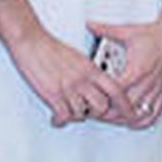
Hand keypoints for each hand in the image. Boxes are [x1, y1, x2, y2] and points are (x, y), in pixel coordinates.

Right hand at [14, 28, 137, 127]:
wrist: (32, 42)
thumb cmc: (52, 49)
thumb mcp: (78, 58)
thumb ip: (89, 72)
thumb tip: (95, 85)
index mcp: (91, 69)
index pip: (116, 89)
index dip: (125, 104)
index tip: (129, 114)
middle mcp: (83, 79)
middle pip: (101, 106)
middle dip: (96, 114)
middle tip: (86, 113)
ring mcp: (69, 87)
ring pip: (82, 114)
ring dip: (74, 116)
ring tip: (66, 111)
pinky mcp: (53, 94)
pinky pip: (63, 116)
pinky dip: (59, 120)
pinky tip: (56, 117)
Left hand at [88, 0, 161, 129]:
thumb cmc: (155, 35)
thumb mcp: (128, 31)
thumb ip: (106, 30)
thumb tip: (91, 25)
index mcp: (137, 69)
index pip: (117, 92)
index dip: (104, 98)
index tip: (94, 98)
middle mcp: (147, 82)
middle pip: (125, 108)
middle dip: (109, 113)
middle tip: (97, 112)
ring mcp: (156, 89)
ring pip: (139, 115)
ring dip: (124, 119)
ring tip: (112, 117)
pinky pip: (154, 114)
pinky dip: (143, 121)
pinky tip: (133, 119)